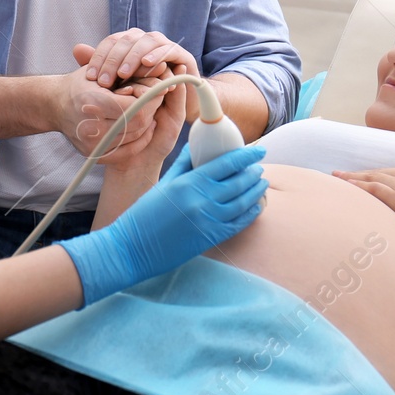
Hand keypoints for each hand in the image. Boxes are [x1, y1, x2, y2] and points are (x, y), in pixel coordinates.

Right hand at [48, 66, 153, 158]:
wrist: (54, 105)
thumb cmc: (80, 83)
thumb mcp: (102, 70)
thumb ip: (132, 71)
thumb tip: (165, 67)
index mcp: (92, 102)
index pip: (135, 108)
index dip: (151, 99)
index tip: (157, 89)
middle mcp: (91, 126)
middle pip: (138, 124)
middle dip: (151, 110)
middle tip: (155, 99)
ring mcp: (92, 144)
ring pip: (135, 137)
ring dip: (147, 123)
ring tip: (148, 110)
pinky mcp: (94, 154)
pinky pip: (127, 151)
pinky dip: (140, 140)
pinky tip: (144, 127)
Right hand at [61, 144, 267, 305]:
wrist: (133, 247)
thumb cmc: (145, 214)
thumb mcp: (164, 184)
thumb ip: (184, 164)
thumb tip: (196, 146)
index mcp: (190, 182)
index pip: (227, 163)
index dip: (246, 156)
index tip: (258, 150)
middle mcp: (202, 200)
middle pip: (239, 182)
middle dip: (253, 173)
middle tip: (259, 167)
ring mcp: (209, 220)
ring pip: (243, 203)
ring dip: (256, 192)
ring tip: (261, 183)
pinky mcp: (211, 238)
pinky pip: (238, 223)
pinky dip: (251, 213)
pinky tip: (256, 206)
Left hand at [81, 30, 200, 120]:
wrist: (173, 105)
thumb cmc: (141, 93)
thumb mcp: (118, 84)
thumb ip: (100, 67)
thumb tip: (76, 49)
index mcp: (128, 43)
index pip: (110, 42)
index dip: (99, 57)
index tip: (90, 77)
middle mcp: (144, 40)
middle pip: (126, 41)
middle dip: (113, 60)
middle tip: (104, 80)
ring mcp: (164, 45)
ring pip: (147, 41)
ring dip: (133, 56)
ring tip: (123, 74)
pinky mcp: (181, 55)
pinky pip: (169, 49)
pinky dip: (157, 54)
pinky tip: (146, 64)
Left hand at [333, 164, 394, 267]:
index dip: (376, 175)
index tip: (362, 177)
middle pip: (380, 172)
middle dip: (360, 174)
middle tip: (340, 174)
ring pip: (373, 178)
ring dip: (352, 178)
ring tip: (335, 178)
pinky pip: (373, 189)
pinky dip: (357, 186)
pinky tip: (344, 187)